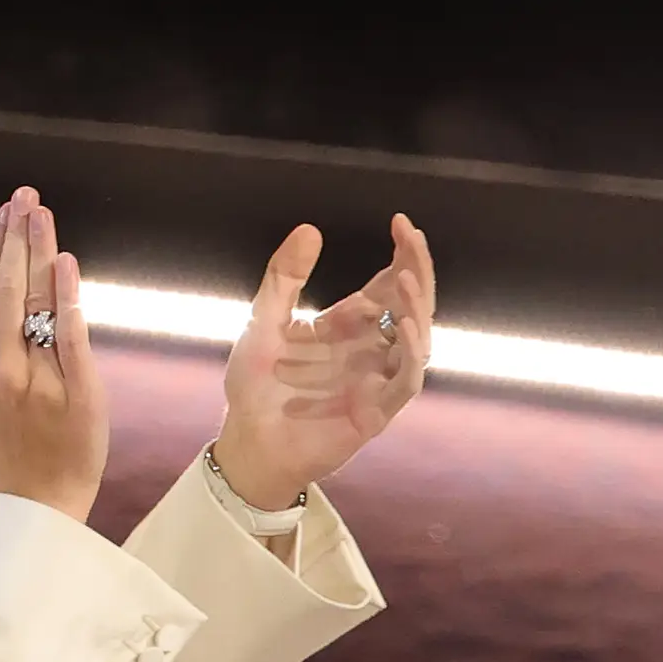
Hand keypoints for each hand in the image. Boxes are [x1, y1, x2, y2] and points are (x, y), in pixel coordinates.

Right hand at [0, 188, 106, 520]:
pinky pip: (69, 333)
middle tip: (26, 197)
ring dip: (37, 250)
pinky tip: (65, 262)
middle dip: (15, 236)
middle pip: (2, 288)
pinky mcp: (75, 388)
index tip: (5, 213)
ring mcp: (35, 378)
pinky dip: (66, 294)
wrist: (40, 496)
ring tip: (41, 213)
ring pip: (31, 302)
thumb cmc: (4, 440)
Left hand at [212, 213, 434, 510]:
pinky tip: (407, 326)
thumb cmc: (255, 385)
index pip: (388, 284)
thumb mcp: (262, 322)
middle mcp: (370, 349)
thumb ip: (284, 279)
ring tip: (407, 276)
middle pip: (411, 304)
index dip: (402, 254)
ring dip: (417, 307)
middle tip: (411, 237)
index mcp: (349, 325)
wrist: (245, 439)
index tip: (400, 222)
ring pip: (417, 340)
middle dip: (416, 269)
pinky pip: (407, 380)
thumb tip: (309, 229)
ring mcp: (377, 379)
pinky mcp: (377, 411)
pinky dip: (412, 354)